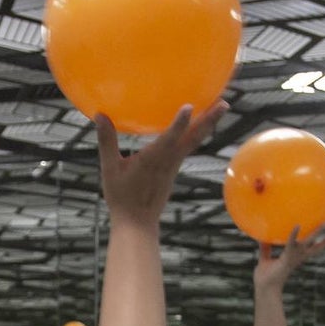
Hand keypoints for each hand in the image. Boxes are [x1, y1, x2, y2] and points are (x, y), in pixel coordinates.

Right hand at [97, 102, 226, 227]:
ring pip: (194, 142)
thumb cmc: (121, 197)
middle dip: (209, 120)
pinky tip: (196, 128)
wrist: (137, 222)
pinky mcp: (174, 170)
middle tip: (225, 102)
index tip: (189, 107)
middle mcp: (169, 161)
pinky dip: (196, 135)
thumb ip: (107, 141)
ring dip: (207, 124)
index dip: (179, 123)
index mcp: (153, 160)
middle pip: (194, 138)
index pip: (169, 138)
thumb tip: (99, 115)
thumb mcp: (109, 168)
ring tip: (219, 108)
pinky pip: (188, 148)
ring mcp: (174, 166)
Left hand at [254, 228, 324, 290]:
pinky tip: (297, 226)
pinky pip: (291, 245)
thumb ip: (266, 250)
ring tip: (324, 223)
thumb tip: (262, 238)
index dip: (317, 245)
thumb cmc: (265, 277)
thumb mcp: (265, 260)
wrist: (264, 288)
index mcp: (293, 259)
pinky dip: (294, 235)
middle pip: (314, 249)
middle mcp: (296, 258)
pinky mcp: (286, 259)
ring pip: (307, 244)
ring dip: (316, 234)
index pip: (309, 251)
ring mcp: (292, 258)